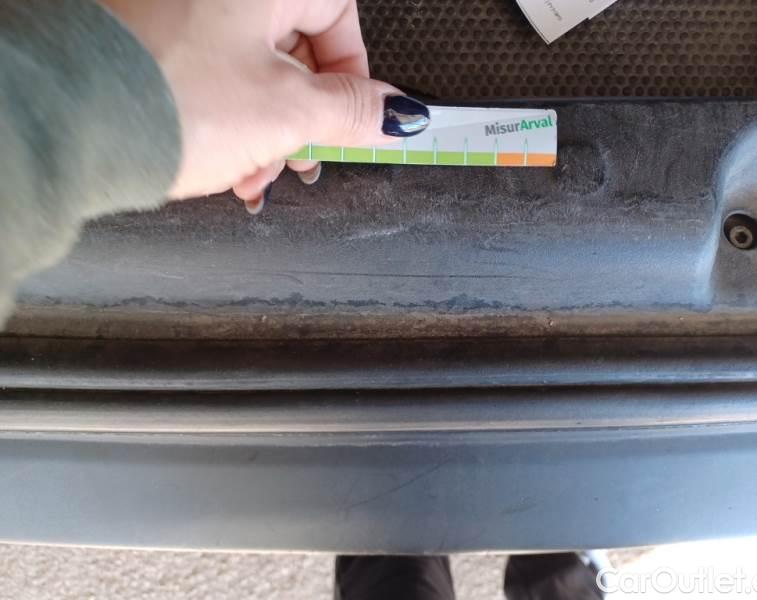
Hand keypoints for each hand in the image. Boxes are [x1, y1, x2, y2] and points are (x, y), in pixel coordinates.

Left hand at [99, 0, 429, 209]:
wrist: (72, 125)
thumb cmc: (168, 100)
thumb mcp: (286, 111)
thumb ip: (351, 111)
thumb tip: (400, 113)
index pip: (340, 14)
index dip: (354, 75)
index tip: (352, 119)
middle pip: (293, 49)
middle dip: (303, 117)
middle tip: (301, 157)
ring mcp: (182, 14)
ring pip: (251, 72)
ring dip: (265, 133)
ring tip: (255, 174)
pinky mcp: (153, 44)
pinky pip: (210, 79)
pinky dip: (227, 124)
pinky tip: (226, 166)